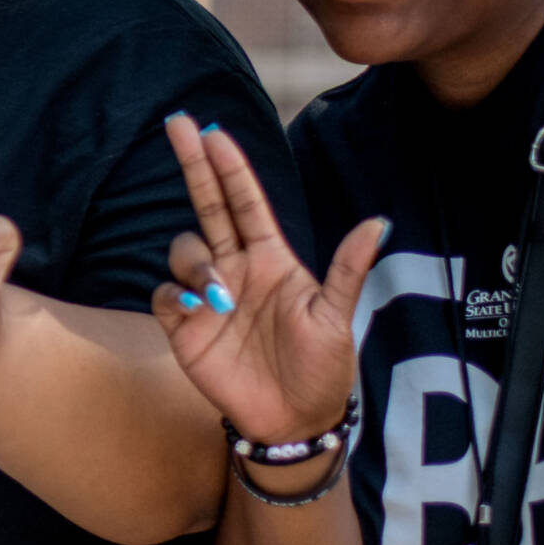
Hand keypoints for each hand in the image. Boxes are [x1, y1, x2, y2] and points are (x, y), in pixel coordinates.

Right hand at [154, 114, 384, 443]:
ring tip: (222, 296)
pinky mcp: (184, 326)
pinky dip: (176, 296)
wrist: (294, 422)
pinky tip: (196, 312)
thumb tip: (378, 222)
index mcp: (272, 260)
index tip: (214, 132)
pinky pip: (165, 294)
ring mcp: (207, 296)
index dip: (231, 167)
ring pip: (183, 249)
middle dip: (192, 163)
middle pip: (207, 205)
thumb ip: (348, 269)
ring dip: (197, 263)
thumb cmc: (323, 369)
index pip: (246, 202)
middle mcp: (235, 268)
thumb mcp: (338, 319)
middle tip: (176, 123)